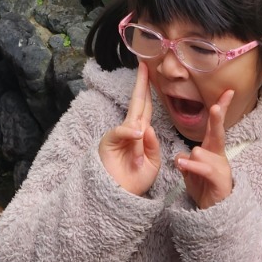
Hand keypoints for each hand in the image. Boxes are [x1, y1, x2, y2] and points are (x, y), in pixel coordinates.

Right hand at [98, 61, 161, 196]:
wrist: (119, 197)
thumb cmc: (136, 180)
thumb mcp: (152, 163)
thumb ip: (152, 145)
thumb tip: (146, 128)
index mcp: (142, 133)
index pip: (147, 106)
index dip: (149, 89)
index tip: (150, 71)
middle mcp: (131, 130)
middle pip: (137, 102)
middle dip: (141, 83)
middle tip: (144, 64)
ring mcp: (119, 134)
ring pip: (135, 123)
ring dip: (140, 139)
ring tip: (138, 162)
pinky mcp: (109, 141)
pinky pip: (121, 132)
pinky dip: (129, 134)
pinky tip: (135, 136)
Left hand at [176, 89, 234, 209]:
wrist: (213, 214)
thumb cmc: (203, 188)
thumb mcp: (191, 171)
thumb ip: (185, 160)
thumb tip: (180, 156)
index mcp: (212, 150)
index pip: (215, 126)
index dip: (221, 108)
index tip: (227, 92)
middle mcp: (219, 155)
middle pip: (218, 132)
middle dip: (217, 119)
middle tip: (216, 106)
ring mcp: (221, 168)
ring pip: (201, 151)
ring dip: (190, 159)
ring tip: (187, 168)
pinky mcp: (220, 181)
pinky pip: (204, 168)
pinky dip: (193, 166)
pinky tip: (184, 164)